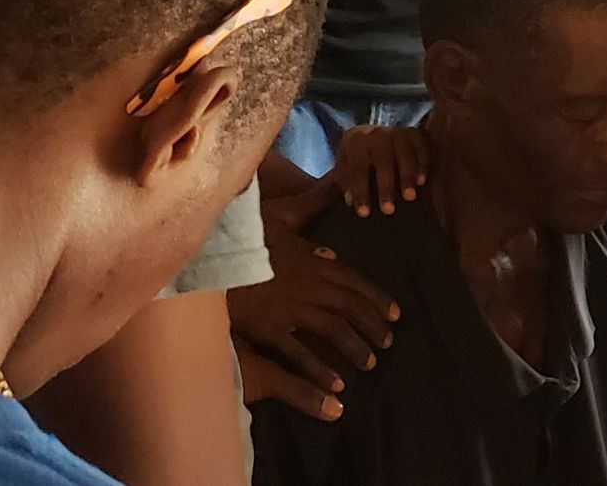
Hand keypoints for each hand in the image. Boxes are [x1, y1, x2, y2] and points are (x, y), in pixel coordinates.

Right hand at [228, 180, 398, 407]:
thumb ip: (306, 238)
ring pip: (334, 329)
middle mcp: (309, 284)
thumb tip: (330, 253)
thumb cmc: (243, 237)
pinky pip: (301, 352)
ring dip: (356, 347)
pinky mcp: (269, 327)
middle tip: (388, 341)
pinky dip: (321, 369)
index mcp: (313, 260)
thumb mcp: (278, 223)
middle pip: (351, 307)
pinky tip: (336, 384)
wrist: (211, 256)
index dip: (377, 298)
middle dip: (373, 325)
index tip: (395, 314)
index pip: (354, 280)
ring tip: (370, 362)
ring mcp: (290, 307)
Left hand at [332, 124, 429, 216]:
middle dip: (385, 186)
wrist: (372, 136)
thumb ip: (346, 182)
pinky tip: (422, 182)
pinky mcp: (415, 133)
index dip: (360, 190)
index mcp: (355, 140)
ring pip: (404, 152)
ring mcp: (397, 131)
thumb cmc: (357, 159)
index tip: (364, 213)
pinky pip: (421, 148)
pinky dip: (422, 164)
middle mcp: (377, 133)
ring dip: (407, 176)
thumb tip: (350, 201)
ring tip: (409, 198)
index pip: (357, 167)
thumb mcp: (345, 166)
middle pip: (382, 160)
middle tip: (388, 210)